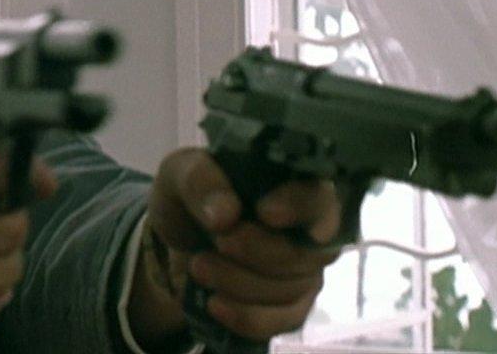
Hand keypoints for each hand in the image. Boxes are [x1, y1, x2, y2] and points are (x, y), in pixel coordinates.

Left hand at [145, 148, 340, 341]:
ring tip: (198, 266)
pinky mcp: (292, 306)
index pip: (317, 196)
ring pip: (291, 289)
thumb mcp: (181, 174)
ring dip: (240, 283)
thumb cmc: (192, 196)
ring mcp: (305, 271)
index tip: (265, 212)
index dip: (298, 207)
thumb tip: (225, 215)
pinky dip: (247, 317)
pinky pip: (283, 321)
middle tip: (216, 242)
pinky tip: (214, 304)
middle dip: (257, 251)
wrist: (178, 239)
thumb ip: (200, 183)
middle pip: (305, 252)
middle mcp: (311, 229)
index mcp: (292, 185)